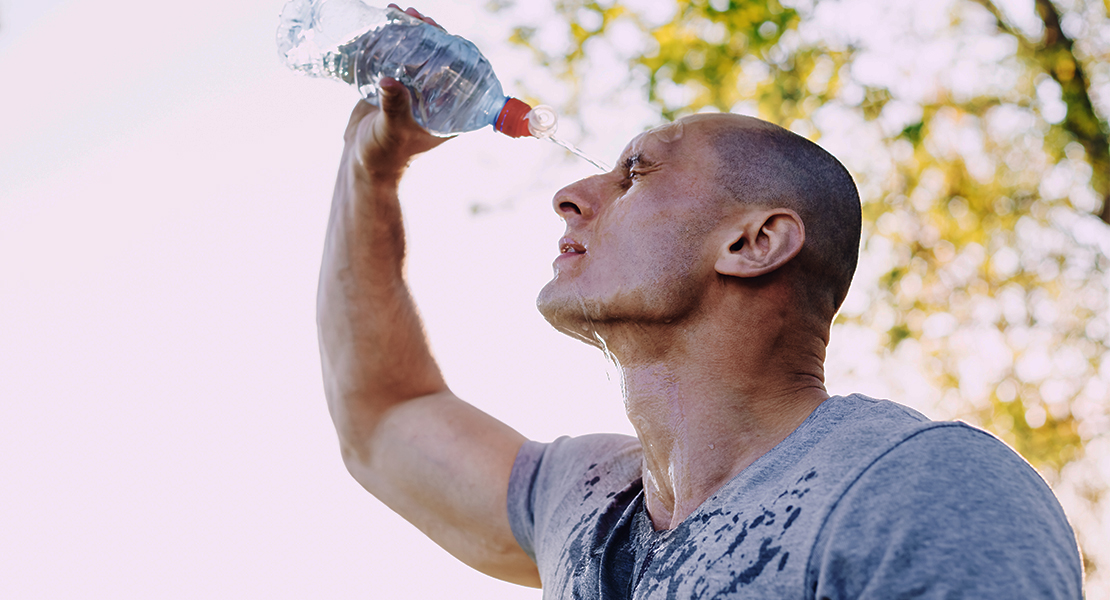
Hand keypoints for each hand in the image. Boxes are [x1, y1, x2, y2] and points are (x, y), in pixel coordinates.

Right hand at [342, 6, 448, 183]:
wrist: (360, 164)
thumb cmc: (385, 155)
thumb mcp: (393, 130)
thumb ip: (394, 107)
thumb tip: (389, 81)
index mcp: (450, 113)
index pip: (461, 74)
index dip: (455, 49)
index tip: (442, 32)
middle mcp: (436, 99)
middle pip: (439, 59)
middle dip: (429, 34)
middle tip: (416, 17)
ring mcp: (415, 92)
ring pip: (417, 55)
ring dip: (410, 33)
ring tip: (399, 13)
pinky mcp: (394, 87)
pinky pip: (397, 59)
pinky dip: (391, 41)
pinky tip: (384, 24)